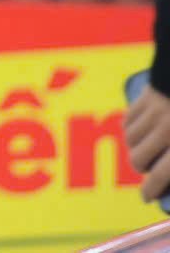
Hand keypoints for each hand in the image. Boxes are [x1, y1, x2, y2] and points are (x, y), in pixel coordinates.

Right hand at [131, 84, 169, 200]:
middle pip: (139, 159)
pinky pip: (128, 120)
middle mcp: (166, 129)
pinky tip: (142, 131)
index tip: (147, 197)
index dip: (151, 190)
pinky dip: (132, 129)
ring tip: (147, 149)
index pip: (160, 175)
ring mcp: (153, 112)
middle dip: (142, 168)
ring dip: (136, 148)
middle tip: (150, 169)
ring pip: (130, 140)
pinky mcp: (145, 97)